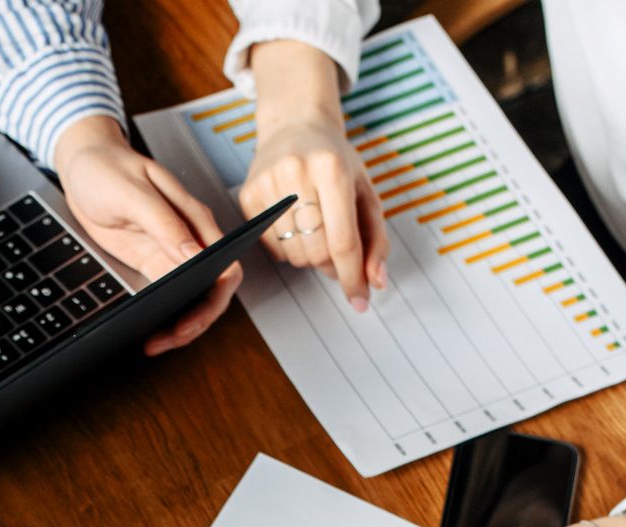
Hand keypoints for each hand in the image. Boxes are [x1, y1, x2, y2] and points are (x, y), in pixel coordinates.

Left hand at [53, 115, 239, 354]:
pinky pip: (167, 296)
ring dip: (178, 325)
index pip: (225, 264)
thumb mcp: (133, 192)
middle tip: (169, 339)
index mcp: (194, 218)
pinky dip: (161, 316)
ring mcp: (170, 253)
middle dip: (196, 321)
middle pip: (211, 290)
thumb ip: (165, 222)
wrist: (82, 163)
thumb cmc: (107, 167)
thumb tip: (193, 254)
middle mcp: (189, 238)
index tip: (193, 316)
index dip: (215, 297)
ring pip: (190, 298)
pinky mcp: (151, 262)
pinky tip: (147, 330)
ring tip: (155, 343)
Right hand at [241, 42, 389, 309]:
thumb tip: (376, 282)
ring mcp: (268, 184)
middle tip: (336, 250)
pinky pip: (273, 248)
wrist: (295, 126)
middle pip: (317, 253)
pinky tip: (294, 222)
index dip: (352, 277)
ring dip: (309, 256)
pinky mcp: (249, 195)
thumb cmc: (335, 161)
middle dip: (331, 263)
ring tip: (314, 228)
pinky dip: (289, 247)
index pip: (342, 241)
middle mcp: (297, 173)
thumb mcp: (364, 192)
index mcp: (332, 168)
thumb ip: (376, 239)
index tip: (360, 301)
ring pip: (294, 256)